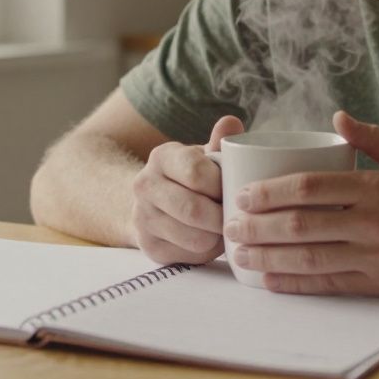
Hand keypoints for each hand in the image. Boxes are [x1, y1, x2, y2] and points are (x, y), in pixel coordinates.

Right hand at [130, 115, 243, 264]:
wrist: (152, 203)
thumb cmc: (190, 177)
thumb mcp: (204, 157)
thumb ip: (220, 143)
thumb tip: (232, 122)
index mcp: (162, 157)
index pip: (197, 173)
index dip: (222, 186)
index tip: (235, 190)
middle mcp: (145, 185)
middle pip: (194, 210)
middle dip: (222, 216)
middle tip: (236, 215)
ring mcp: (142, 217)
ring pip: (194, 237)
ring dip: (217, 236)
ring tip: (224, 227)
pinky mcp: (148, 246)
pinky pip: (189, 256)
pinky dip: (207, 251)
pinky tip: (209, 239)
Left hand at [224, 111, 378, 295]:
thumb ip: (373, 139)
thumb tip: (336, 117)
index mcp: (376, 187)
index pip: (310, 187)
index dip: (271, 192)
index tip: (243, 196)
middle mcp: (373, 222)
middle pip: (302, 224)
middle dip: (258, 227)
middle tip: (229, 227)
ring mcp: (376, 256)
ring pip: (310, 257)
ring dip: (268, 257)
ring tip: (240, 255)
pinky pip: (329, 283)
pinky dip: (296, 283)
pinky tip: (271, 281)